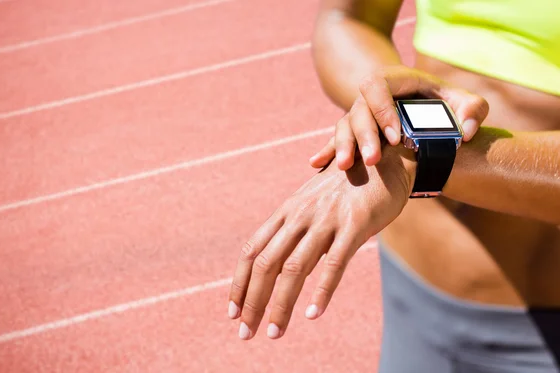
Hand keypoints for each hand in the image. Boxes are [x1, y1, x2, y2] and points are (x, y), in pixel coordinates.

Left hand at [227, 145, 415, 339]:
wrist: (382, 160)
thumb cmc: (345, 189)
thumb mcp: (312, 206)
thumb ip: (296, 234)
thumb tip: (281, 269)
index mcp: (286, 212)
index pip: (252, 251)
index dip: (239, 282)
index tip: (233, 311)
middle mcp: (299, 215)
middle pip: (266, 263)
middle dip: (253, 301)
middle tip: (245, 333)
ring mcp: (326, 219)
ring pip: (294, 268)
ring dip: (280, 305)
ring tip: (273, 333)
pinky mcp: (355, 225)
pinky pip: (334, 263)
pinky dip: (322, 291)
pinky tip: (313, 314)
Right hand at [309, 65, 488, 169]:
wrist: (423, 102)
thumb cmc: (445, 102)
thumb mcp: (464, 100)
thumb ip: (473, 110)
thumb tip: (465, 132)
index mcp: (394, 81)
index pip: (378, 88)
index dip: (383, 110)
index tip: (396, 137)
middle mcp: (372, 96)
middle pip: (358, 111)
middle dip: (363, 135)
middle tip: (372, 160)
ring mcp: (361, 113)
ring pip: (344, 126)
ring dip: (342, 145)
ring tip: (345, 167)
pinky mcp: (355, 130)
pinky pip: (336, 138)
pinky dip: (326, 150)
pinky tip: (315, 163)